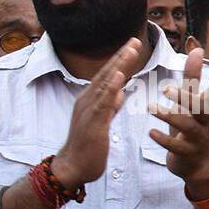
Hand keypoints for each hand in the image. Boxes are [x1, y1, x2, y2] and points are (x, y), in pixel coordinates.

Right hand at [53, 38, 143, 188]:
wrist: (73, 168)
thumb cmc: (89, 147)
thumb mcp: (103, 122)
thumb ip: (110, 107)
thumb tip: (120, 93)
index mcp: (91, 100)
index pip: (108, 76)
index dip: (120, 60)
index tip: (133, 46)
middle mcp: (87, 100)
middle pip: (106, 74)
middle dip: (121, 56)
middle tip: (135, 40)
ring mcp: (88, 110)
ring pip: (105, 83)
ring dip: (118, 66)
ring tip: (130, 50)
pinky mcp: (92, 123)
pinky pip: (102, 103)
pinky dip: (111, 88)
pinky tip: (119, 78)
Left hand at [150, 47, 208, 200]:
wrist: (198, 164)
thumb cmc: (192, 126)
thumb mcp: (193, 102)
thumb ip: (193, 76)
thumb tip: (196, 48)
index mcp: (206, 109)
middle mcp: (205, 123)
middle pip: (201, 109)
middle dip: (186, 97)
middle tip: (165, 87)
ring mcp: (196, 139)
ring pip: (187, 126)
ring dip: (169, 116)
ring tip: (150, 107)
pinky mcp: (186, 153)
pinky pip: (176, 146)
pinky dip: (163, 139)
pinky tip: (150, 132)